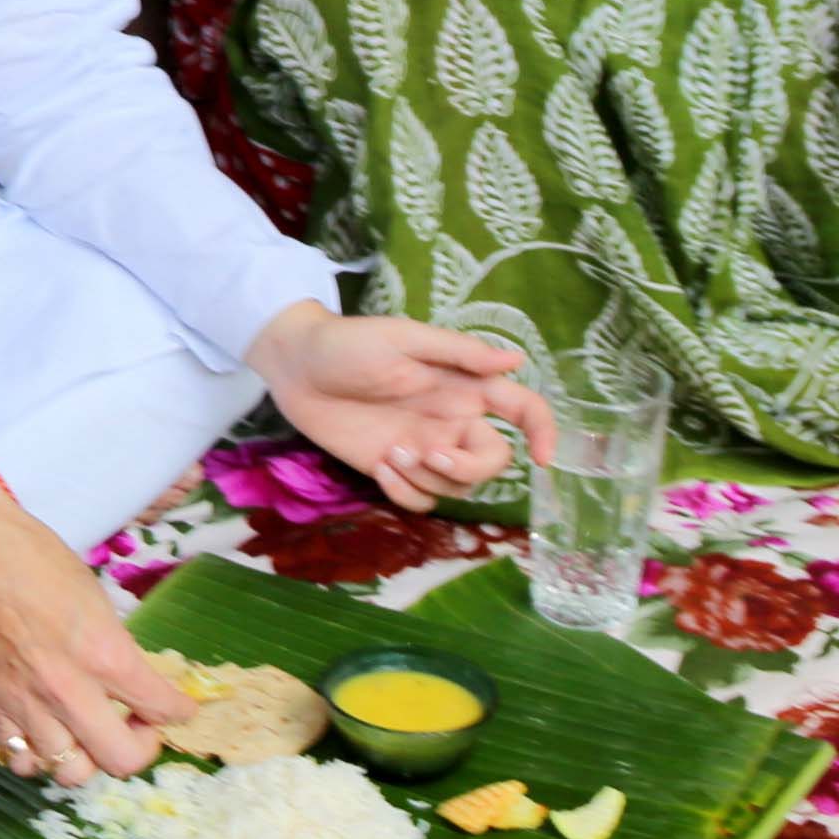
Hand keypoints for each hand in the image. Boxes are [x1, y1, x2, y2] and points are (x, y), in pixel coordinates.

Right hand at [0, 484, 198, 785]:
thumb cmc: (35, 560)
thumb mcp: (97, 599)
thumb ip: (115, 648)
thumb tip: (131, 680)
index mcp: (104, 653)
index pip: (161, 706)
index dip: (180, 711)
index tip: (179, 708)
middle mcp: (68, 689)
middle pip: (121, 760)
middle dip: (141, 748)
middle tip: (138, 725)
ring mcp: (28, 704)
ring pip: (71, 771)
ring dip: (89, 756)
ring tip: (90, 732)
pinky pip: (23, 760)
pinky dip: (40, 757)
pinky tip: (47, 734)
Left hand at [246, 304, 552, 513]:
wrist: (295, 367)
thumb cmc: (350, 343)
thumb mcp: (405, 339)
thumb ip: (461, 353)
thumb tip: (517, 360)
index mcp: (464, 385)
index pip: (523, 409)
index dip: (544, 433)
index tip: (542, 460)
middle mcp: (451, 420)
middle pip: (493, 461)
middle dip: (470, 467)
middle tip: (430, 452)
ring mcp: (423, 447)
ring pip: (457, 486)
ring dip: (429, 477)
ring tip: (391, 452)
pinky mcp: (394, 470)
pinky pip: (421, 499)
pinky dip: (405, 492)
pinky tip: (380, 465)